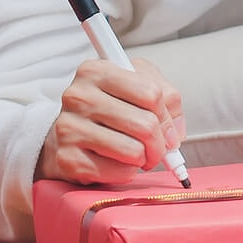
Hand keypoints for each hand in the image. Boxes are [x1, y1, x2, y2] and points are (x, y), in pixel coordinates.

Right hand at [35, 58, 184, 183]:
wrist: (68, 134)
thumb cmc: (110, 108)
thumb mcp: (138, 86)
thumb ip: (167, 98)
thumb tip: (175, 131)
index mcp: (96, 71)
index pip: (152, 94)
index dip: (166, 115)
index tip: (164, 124)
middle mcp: (78, 96)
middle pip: (146, 124)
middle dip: (160, 142)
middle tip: (155, 146)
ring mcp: (69, 128)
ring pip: (134, 150)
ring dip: (144, 158)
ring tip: (135, 153)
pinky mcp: (67, 159)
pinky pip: (119, 171)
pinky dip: (127, 171)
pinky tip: (116, 162)